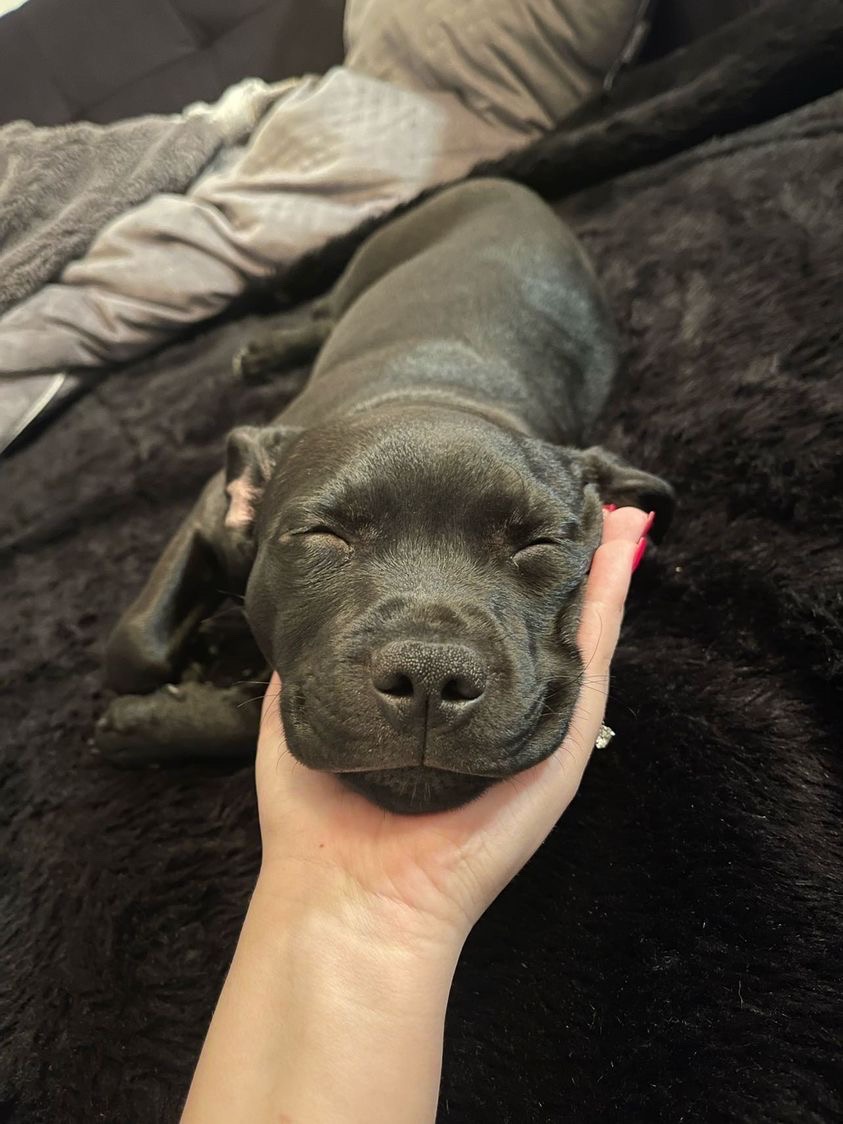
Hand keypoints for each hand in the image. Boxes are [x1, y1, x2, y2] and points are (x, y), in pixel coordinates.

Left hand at [255, 507, 649, 947]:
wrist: (355, 894)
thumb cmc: (322, 814)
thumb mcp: (301, 714)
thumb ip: (308, 662)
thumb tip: (306, 603)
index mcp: (445, 706)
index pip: (479, 626)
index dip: (493, 572)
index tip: (497, 516)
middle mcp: (495, 710)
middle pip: (539, 622)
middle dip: (558, 562)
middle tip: (579, 498)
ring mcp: (535, 723)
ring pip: (579, 631)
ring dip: (601, 569)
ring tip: (617, 509)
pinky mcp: (562, 740)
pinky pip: (593, 658)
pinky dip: (612, 602)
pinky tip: (624, 548)